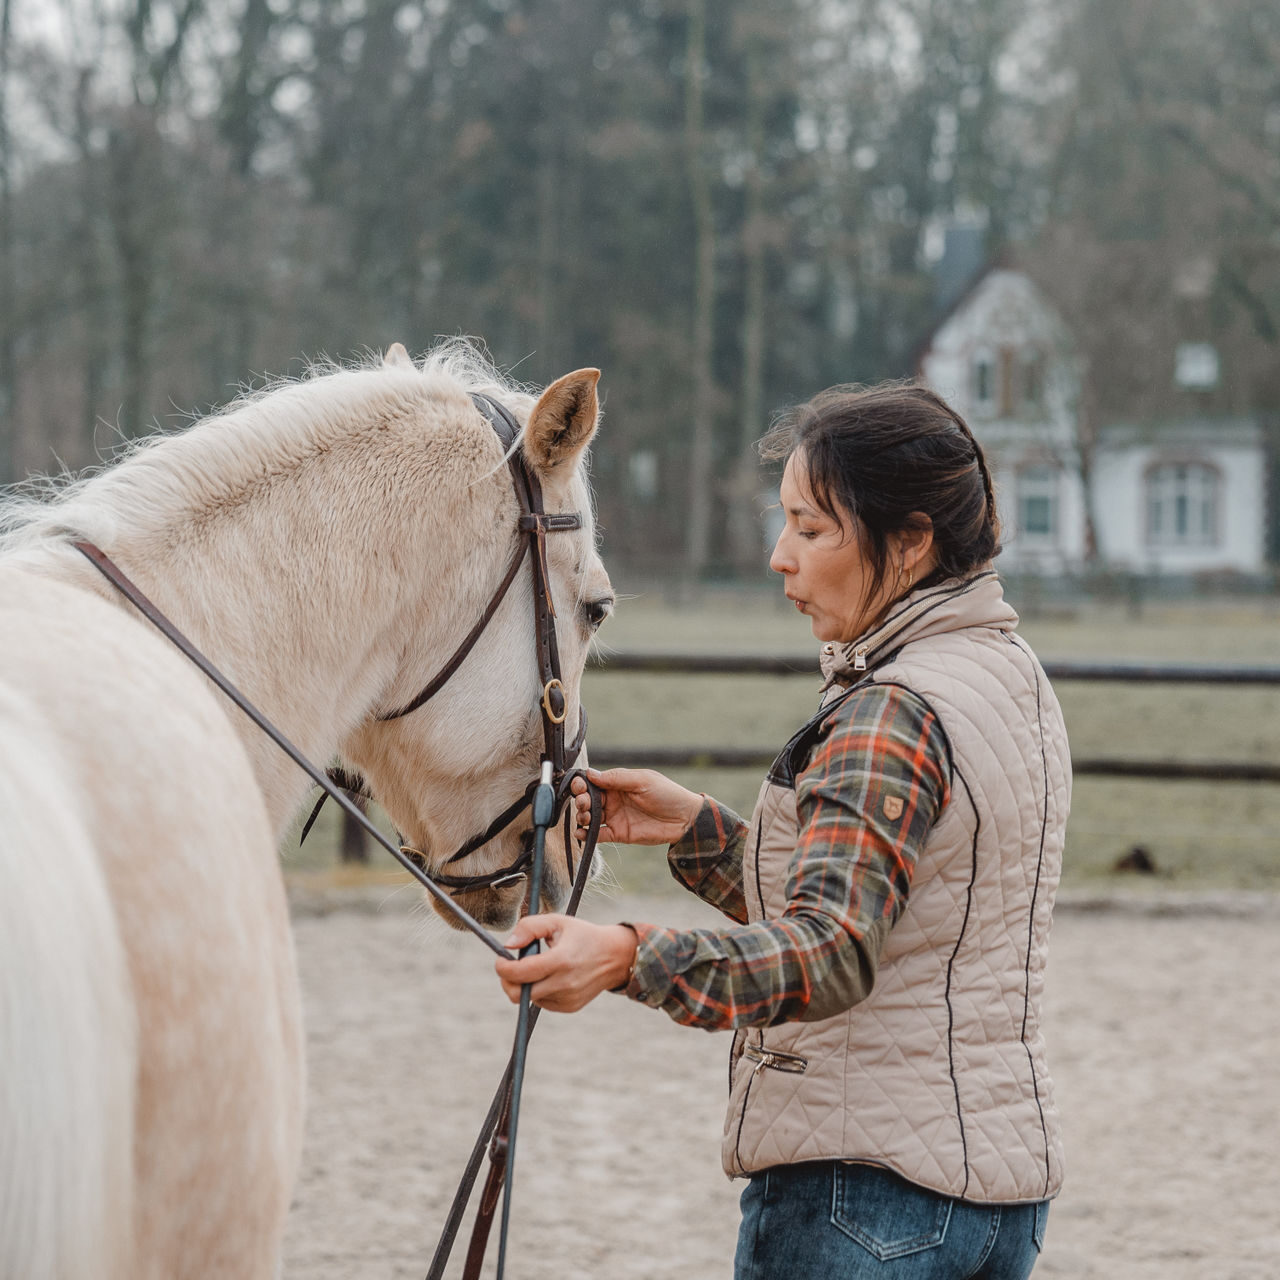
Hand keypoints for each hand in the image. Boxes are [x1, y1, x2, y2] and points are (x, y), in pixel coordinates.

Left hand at [494, 915, 637, 1011]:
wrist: (615, 956)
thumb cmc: (583, 936)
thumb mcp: (558, 922)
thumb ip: (530, 927)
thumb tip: (508, 945)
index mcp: (560, 960)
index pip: (520, 972)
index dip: (503, 968)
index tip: (500, 960)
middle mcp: (564, 983)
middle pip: (519, 994)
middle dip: (507, 981)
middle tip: (510, 968)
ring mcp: (567, 998)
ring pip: (530, 998)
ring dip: (526, 985)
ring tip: (539, 968)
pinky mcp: (570, 1007)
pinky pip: (543, 1003)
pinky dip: (539, 991)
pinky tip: (551, 977)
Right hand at [569, 767, 703, 845]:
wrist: (685, 819)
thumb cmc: (667, 794)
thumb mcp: (643, 781)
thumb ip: (617, 778)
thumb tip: (590, 773)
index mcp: (618, 783)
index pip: (594, 782)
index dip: (583, 783)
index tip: (578, 785)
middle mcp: (614, 799)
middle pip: (588, 799)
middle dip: (581, 800)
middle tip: (583, 803)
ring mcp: (615, 817)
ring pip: (590, 817)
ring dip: (582, 816)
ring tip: (585, 816)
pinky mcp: (619, 834)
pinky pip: (598, 835)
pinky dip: (586, 835)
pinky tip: (581, 833)